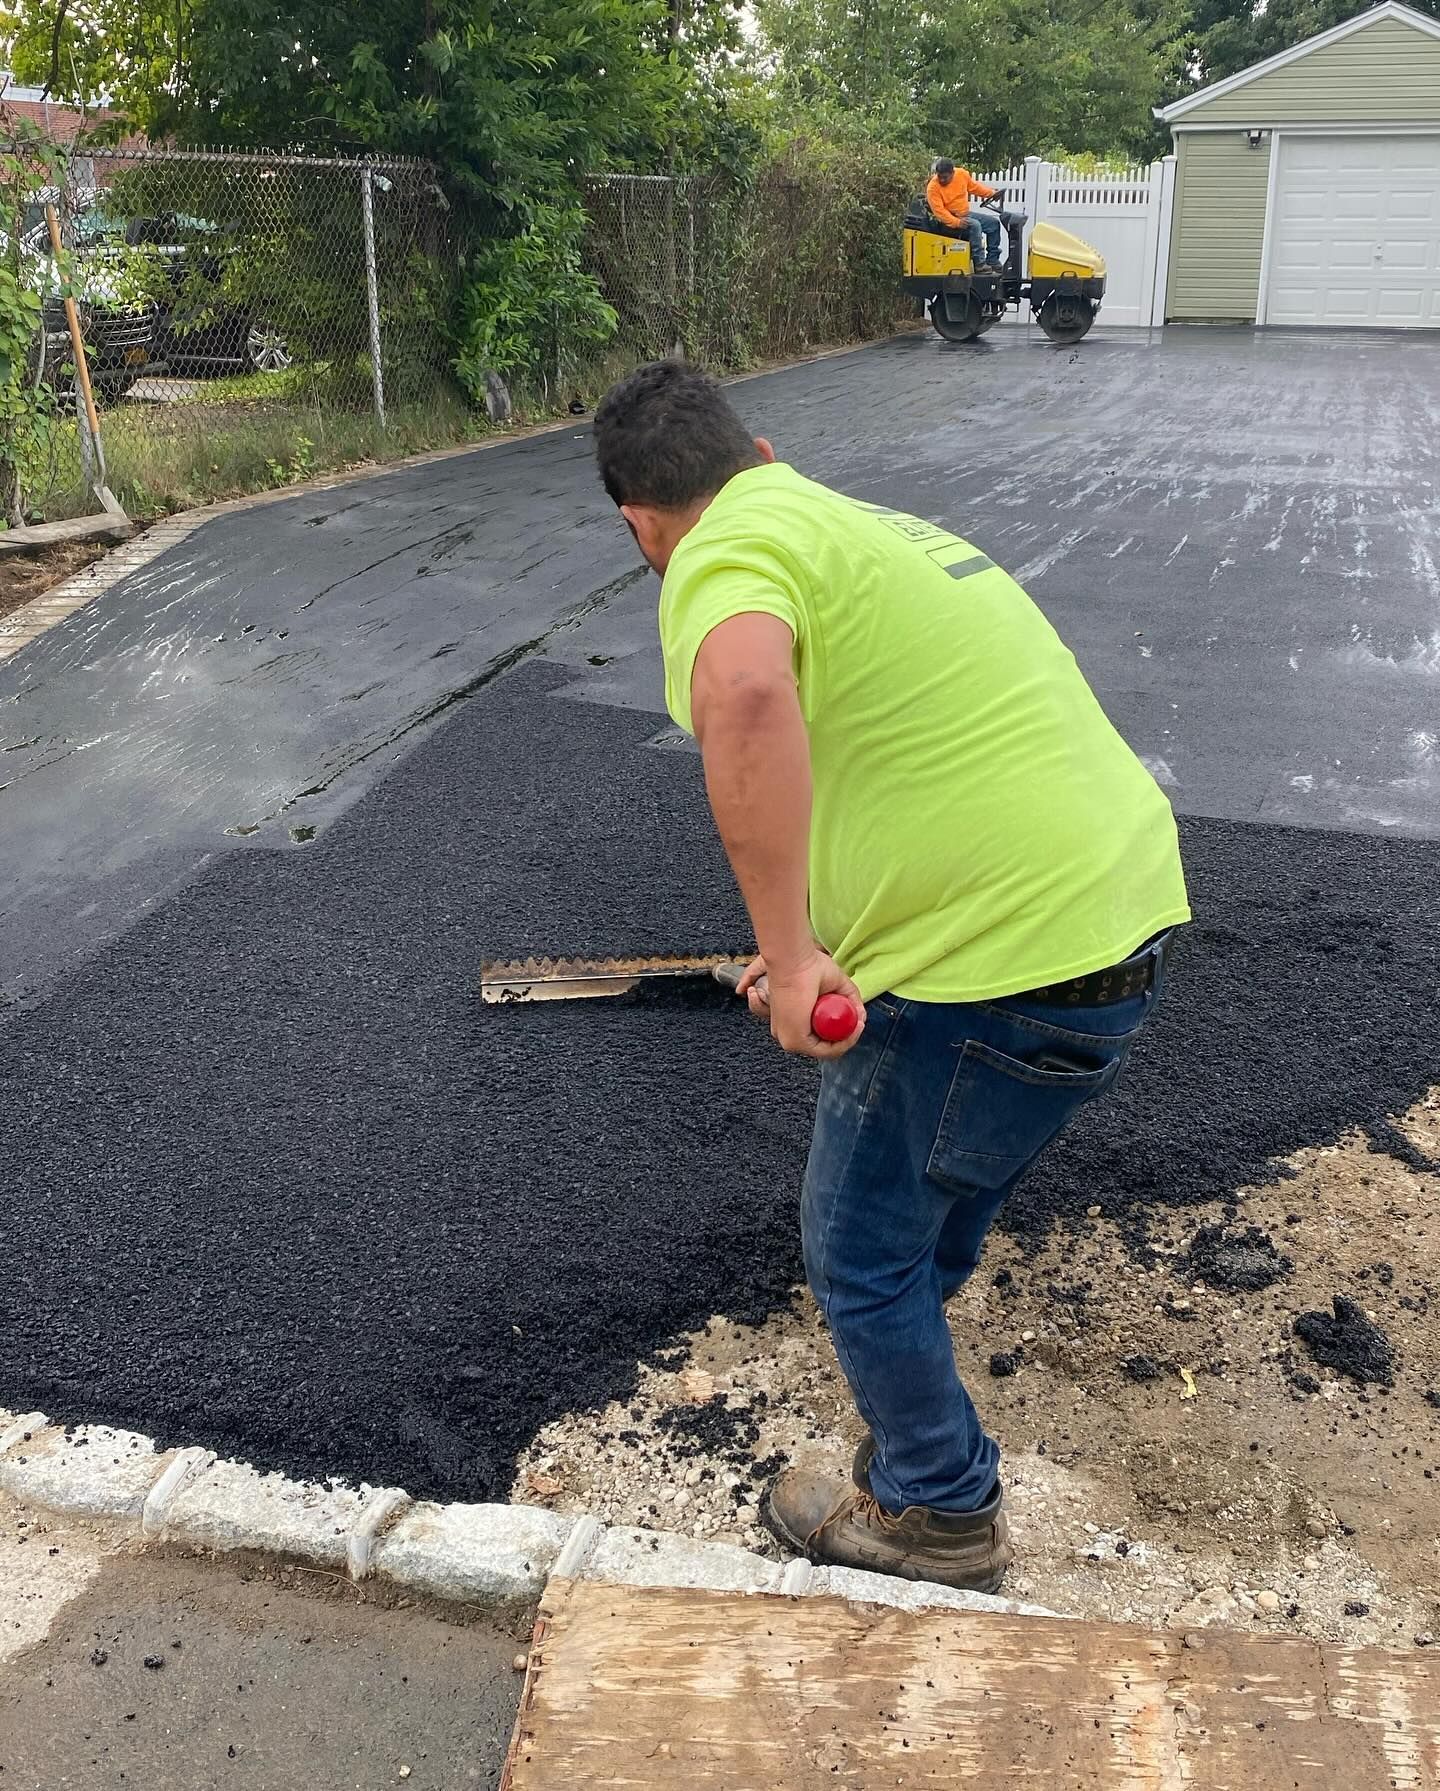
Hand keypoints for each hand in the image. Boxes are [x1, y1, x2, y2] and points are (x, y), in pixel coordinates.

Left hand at [736, 949, 865, 1060]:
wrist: (794, 959)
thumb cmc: (807, 966)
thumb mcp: (837, 986)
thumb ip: (850, 1000)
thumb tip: (861, 1018)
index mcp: (792, 1024)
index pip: (821, 1040)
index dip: (843, 1035)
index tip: (857, 1022)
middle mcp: (788, 1035)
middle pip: (824, 1047)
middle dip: (847, 1038)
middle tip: (859, 1024)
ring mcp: (789, 1040)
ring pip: (826, 1051)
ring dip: (847, 1040)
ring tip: (857, 1024)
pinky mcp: (794, 1040)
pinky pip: (825, 1051)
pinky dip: (844, 1042)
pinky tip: (854, 1028)